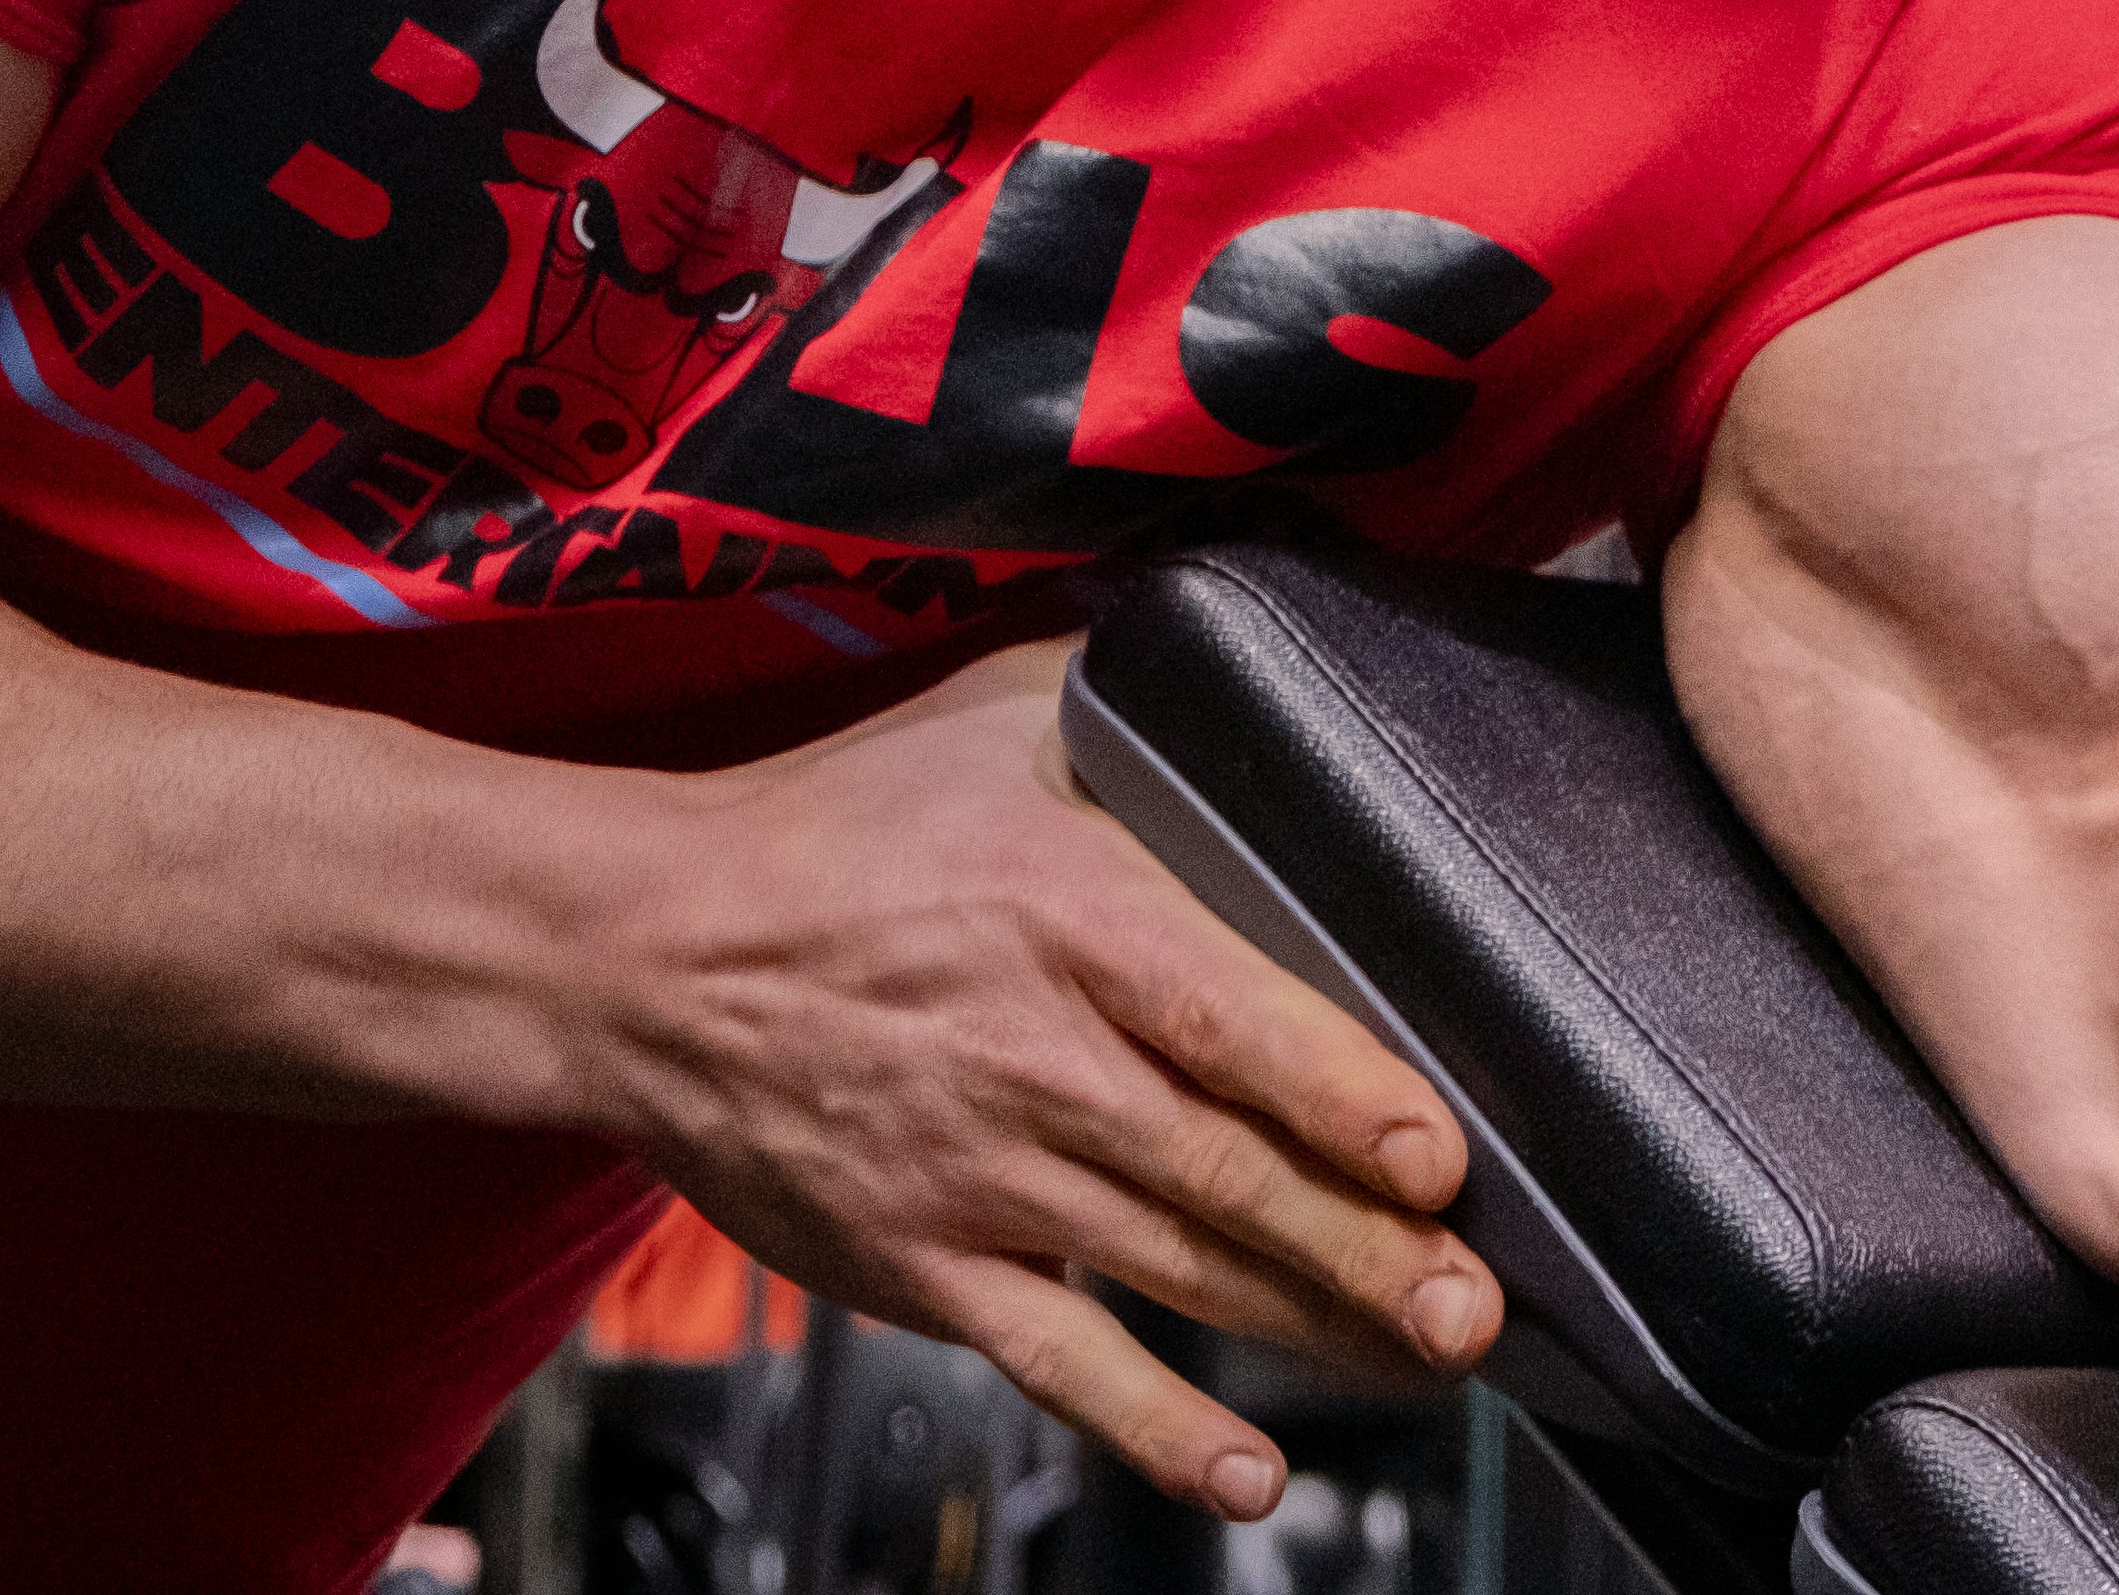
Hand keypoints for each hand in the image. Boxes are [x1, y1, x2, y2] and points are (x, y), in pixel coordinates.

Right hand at [555, 637, 1500, 1521]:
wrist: (642, 953)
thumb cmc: (833, 827)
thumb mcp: (1000, 714)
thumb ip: (1147, 684)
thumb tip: (1275, 647)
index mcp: (1072, 918)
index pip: (1230, 1021)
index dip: (1343, 1096)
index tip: (1438, 1155)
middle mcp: (1036, 1062)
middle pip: (1228, 1174)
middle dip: (1367, 1249)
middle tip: (1476, 1300)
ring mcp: (979, 1180)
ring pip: (1179, 1271)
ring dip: (1314, 1325)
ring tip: (1431, 1357)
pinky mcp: (925, 1267)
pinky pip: (1062, 1362)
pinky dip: (1157, 1426)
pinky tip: (1248, 1471)